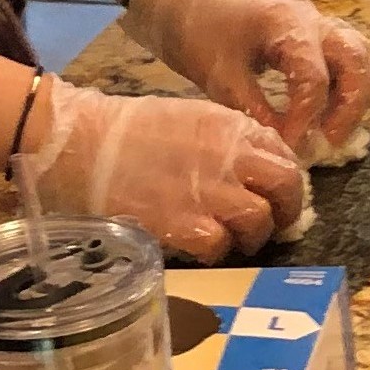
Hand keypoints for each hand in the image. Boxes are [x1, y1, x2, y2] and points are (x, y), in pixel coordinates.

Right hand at [26, 77, 304, 263]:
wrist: (82, 142)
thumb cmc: (129, 131)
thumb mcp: (191, 117)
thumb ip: (228, 140)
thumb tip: (254, 165)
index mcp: (232, 126)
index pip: (283, 152)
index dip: (285, 177)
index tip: (277, 192)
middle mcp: (230, 157)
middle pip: (286, 185)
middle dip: (287, 208)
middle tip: (275, 223)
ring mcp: (209, 192)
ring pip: (260, 220)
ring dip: (252, 235)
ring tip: (236, 240)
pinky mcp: (183, 224)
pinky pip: (220, 245)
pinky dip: (216, 251)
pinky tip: (201, 246)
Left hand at [121, 0, 369, 158]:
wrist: (190, 0)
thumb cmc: (200, 32)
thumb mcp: (220, 76)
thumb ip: (255, 111)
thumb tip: (283, 147)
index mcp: (288, 22)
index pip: (313, 78)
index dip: (306, 119)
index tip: (294, 151)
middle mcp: (313, 19)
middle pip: (356, 61)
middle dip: (349, 107)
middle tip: (329, 145)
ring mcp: (318, 23)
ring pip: (359, 57)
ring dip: (353, 98)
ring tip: (332, 134)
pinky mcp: (315, 34)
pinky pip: (345, 59)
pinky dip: (344, 88)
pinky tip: (325, 117)